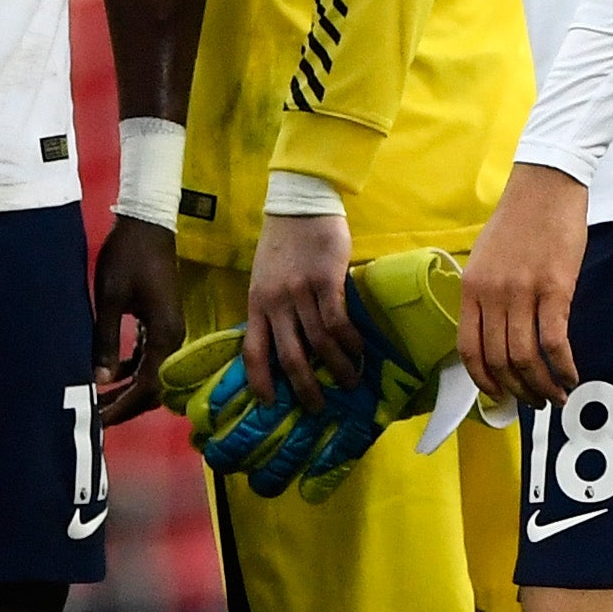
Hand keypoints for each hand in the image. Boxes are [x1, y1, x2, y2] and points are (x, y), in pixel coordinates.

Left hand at [90, 213, 184, 424]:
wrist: (147, 224)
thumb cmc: (126, 257)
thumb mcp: (110, 299)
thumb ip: (106, 341)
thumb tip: (101, 380)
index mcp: (164, 335)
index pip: (147, 386)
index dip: (123, 407)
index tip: (97, 420)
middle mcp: (173, 338)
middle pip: (154, 386)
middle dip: (126, 405)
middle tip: (95, 418)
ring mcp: (169, 331)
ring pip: (152, 373)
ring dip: (128, 389)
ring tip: (99, 401)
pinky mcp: (161, 323)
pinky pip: (149, 357)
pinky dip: (131, 370)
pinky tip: (109, 374)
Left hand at [248, 206, 360, 399]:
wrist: (299, 204)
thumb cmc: (282, 244)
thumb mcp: (264, 279)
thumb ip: (272, 308)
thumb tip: (287, 343)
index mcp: (257, 304)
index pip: (253, 351)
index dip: (260, 381)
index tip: (269, 403)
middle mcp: (276, 303)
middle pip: (289, 356)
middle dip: (304, 387)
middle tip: (318, 407)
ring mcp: (300, 292)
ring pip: (319, 343)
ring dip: (336, 368)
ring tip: (349, 384)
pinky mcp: (325, 280)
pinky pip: (337, 320)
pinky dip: (349, 341)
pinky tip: (359, 352)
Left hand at [457, 163, 588, 408]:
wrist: (545, 186)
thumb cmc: (519, 221)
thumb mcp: (487, 259)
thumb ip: (487, 296)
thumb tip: (499, 336)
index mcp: (471, 289)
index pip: (468, 349)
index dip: (482, 380)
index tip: (498, 396)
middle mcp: (492, 294)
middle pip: (500, 360)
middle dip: (517, 390)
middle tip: (534, 402)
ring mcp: (522, 292)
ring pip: (526, 357)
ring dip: (542, 385)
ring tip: (556, 396)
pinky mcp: (555, 288)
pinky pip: (555, 341)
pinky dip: (564, 367)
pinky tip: (572, 375)